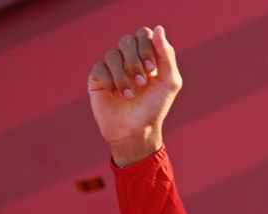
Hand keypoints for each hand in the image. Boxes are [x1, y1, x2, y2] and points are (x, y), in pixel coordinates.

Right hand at [86, 25, 181, 165]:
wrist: (136, 130)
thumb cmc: (155, 107)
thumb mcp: (169, 82)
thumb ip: (166, 55)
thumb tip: (158, 28)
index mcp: (147, 56)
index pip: (143, 35)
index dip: (146, 47)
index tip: (152, 69)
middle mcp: (129, 58)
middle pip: (126, 41)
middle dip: (135, 61)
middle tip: (142, 82)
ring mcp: (112, 67)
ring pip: (112, 54)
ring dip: (124, 75)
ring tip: (130, 94)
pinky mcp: (97, 77)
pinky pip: (100, 68)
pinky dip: (110, 81)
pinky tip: (116, 94)